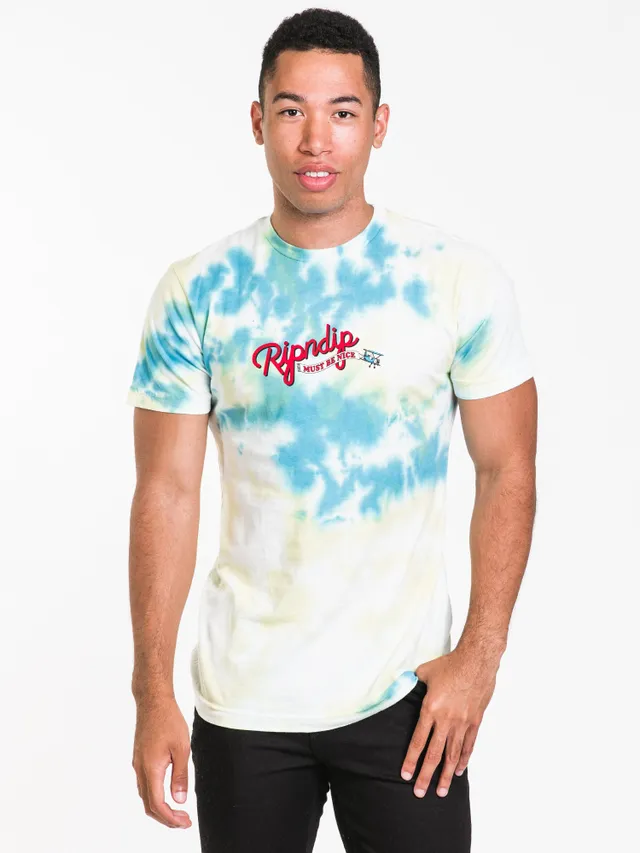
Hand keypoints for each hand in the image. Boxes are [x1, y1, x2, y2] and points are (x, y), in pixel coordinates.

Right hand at [131, 696, 192, 828]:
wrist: (152, 701)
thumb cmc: (169, 721)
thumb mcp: (181, 748)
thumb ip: (180, 776)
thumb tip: (179, 800)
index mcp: (151, 769)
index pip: (157, 805)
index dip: (170, 818)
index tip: (185, 822)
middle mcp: (140, 769)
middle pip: (148, 805)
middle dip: (166, 818)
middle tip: (184, 821)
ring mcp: (137, 764)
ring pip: (144, 796)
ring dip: (160, 808)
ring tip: (178, 811)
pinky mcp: (139, 758)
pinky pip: (144, 785)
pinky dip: (154, 796)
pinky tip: (167, 793)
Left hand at [400, 648, 498, 797]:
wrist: (476, 661)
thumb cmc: (450, 665)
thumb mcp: (424, 672)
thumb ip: (413, 683)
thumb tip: (402, 685)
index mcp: (430, 710)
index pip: (418, 741)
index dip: (411, 760)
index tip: (405, 775)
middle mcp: (446, 720)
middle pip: (434, 754)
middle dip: (426, 775)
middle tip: (419, 792)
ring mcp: (462, 723)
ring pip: (452, 755)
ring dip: (446, 774)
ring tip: (442, 791)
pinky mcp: (474, 721)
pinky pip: (468, 745)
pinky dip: (463, 759)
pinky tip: (458, 770)